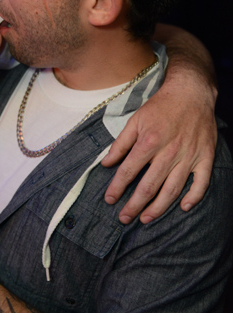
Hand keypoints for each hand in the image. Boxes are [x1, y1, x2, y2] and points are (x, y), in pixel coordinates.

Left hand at [102, 76, 216, 222]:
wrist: (191, 93)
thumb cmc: (160, 107)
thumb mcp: (135, 121)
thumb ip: (120, 144)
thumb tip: (106, 164)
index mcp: (149, 142)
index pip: (128, 172)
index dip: (117, 188)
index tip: (109, 200)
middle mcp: (169, 152)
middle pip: (149, 187)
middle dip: (134, 206)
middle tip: (124, 218)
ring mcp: (189, 156)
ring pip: (172, 190)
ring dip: (158, 208)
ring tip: (145, 219)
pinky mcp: (205, 157)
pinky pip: (201, 183)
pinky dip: (193, 197)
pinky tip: (183, 208)